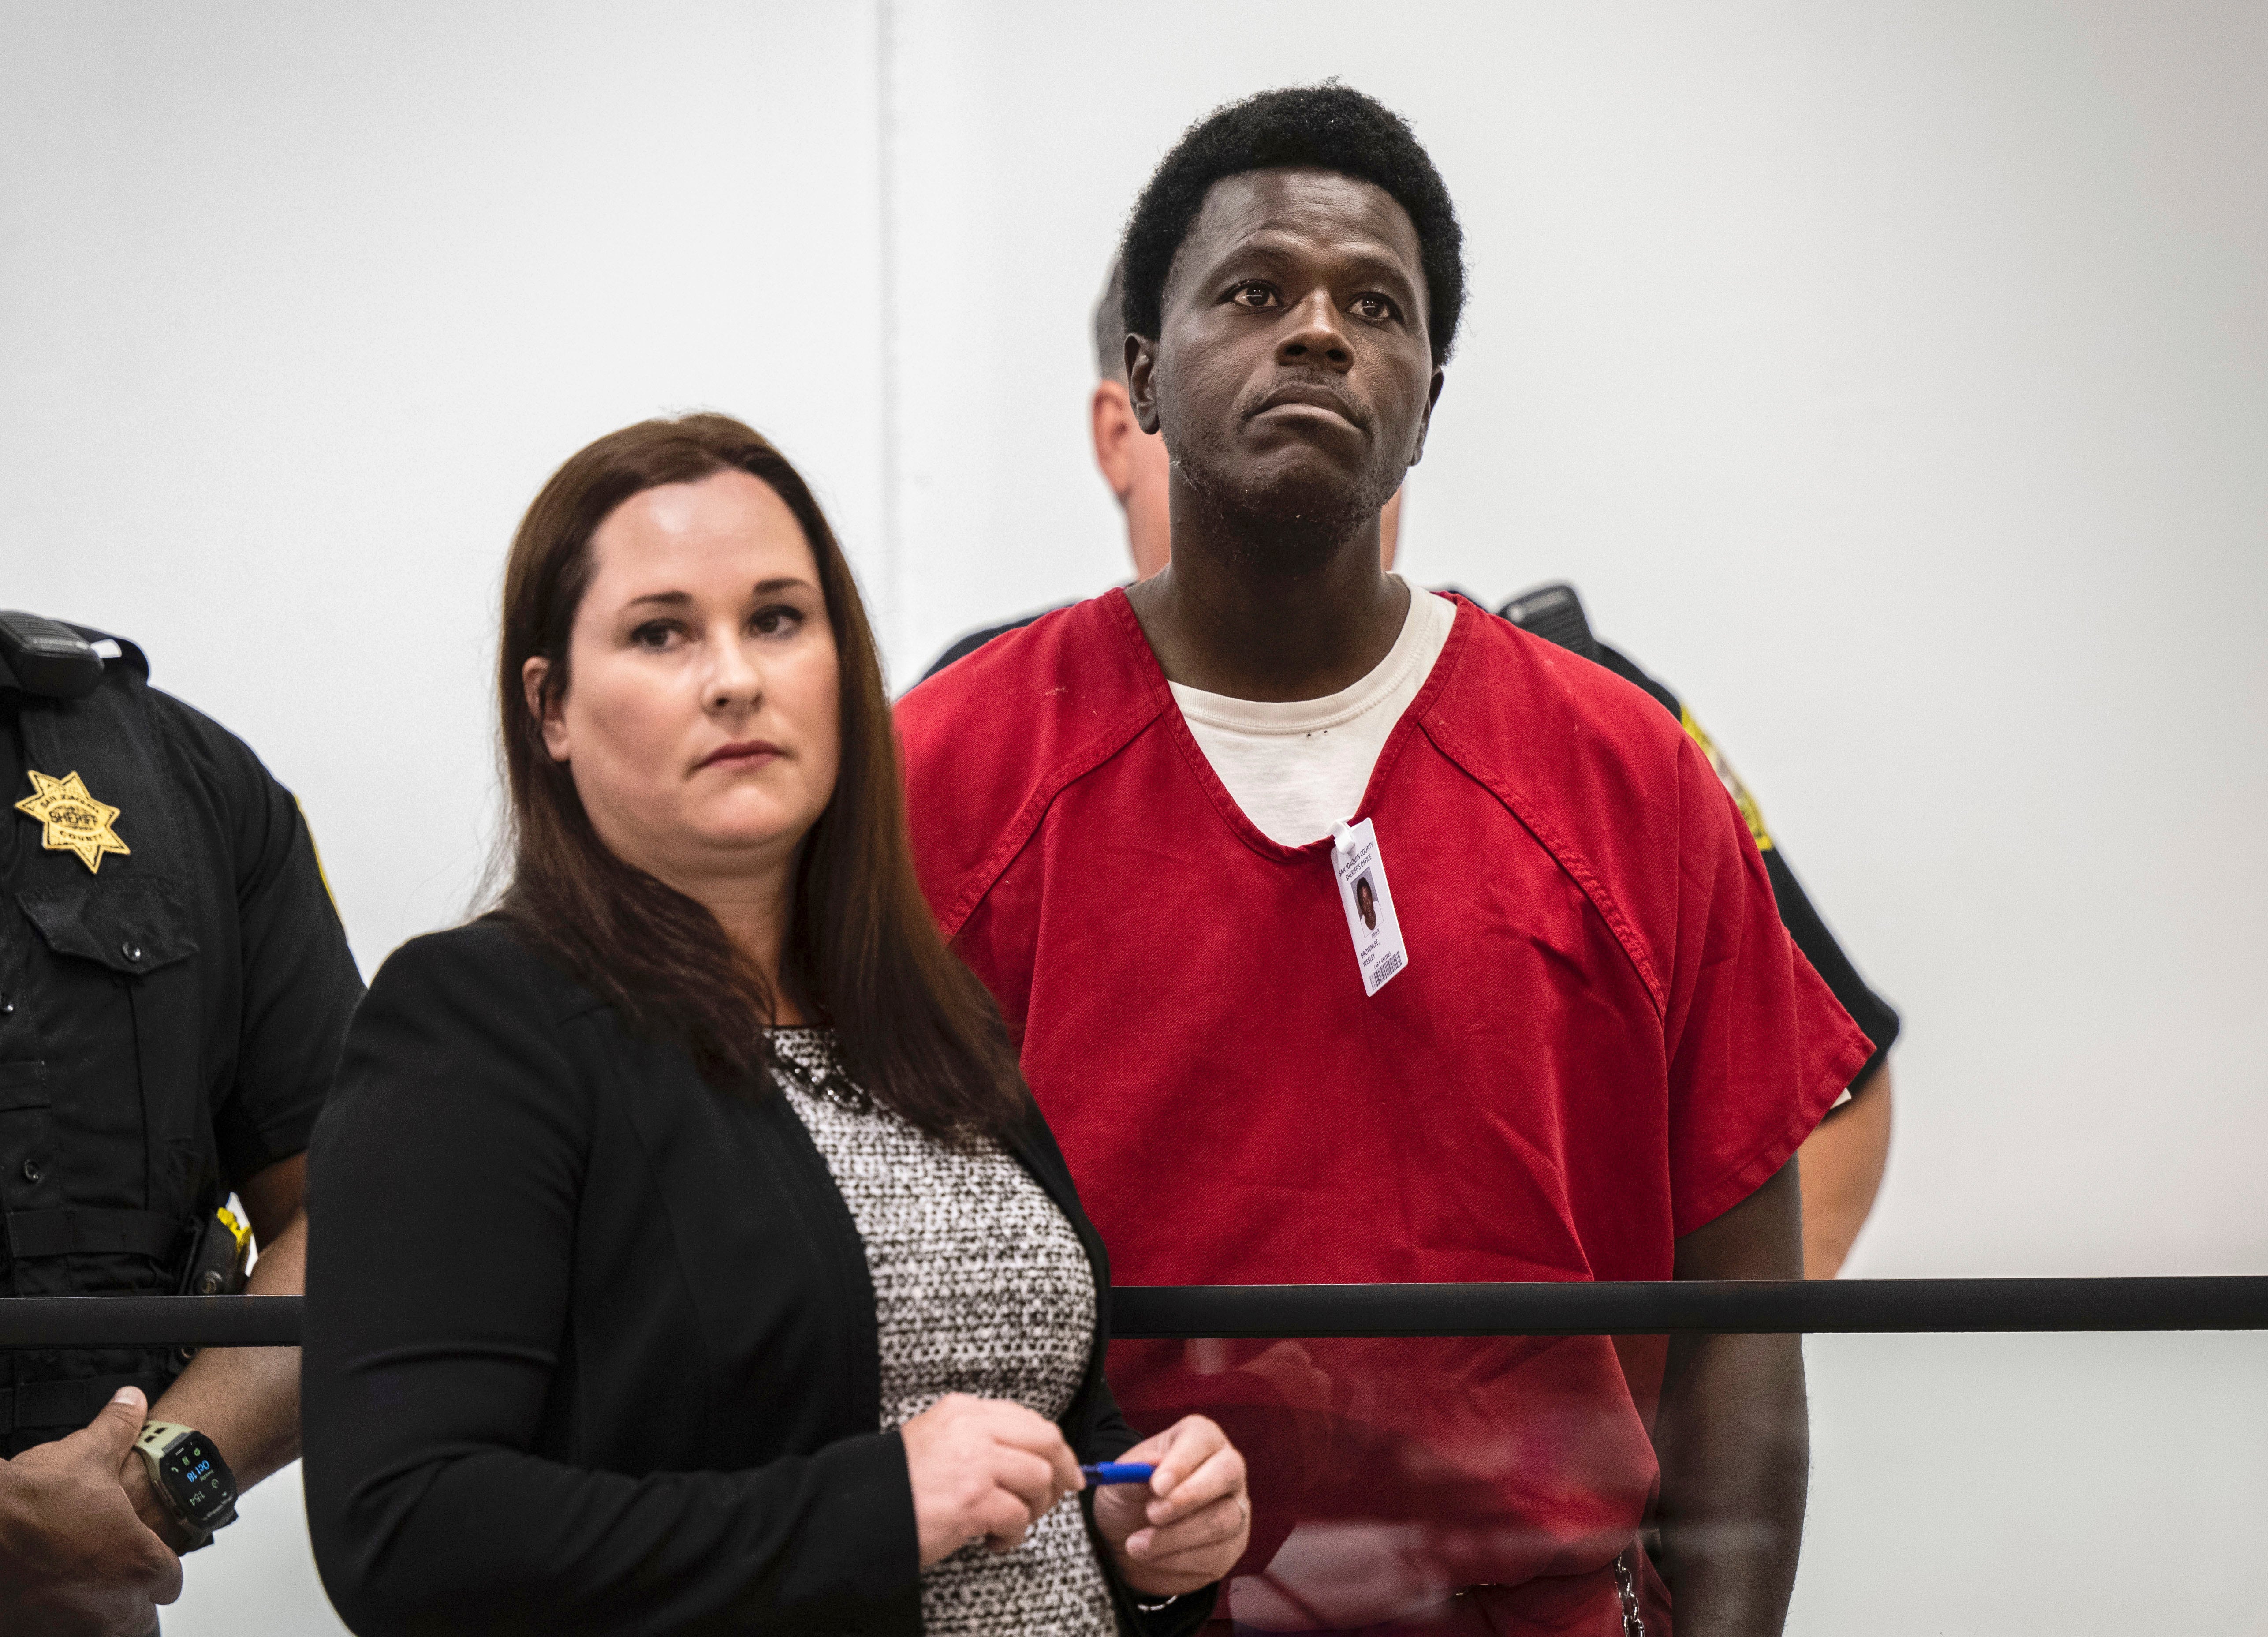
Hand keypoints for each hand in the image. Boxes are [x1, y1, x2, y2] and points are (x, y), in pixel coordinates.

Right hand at [0, 1387, 181, 1635]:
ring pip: (106, 1635)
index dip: (154, 1565)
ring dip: (96, 1619)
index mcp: (140, 1564)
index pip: (169, 1580)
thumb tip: (132, 1401)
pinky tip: (42, 1605)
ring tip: (75, 1595)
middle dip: (128, 1600)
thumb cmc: (31, 1501)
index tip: (137, 1555)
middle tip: (105, 1579)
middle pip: (140, 1619)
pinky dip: (56, 1628)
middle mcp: (114, 1607)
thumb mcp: (87, 1455)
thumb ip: (119, 1429)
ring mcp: (75, 1632)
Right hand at [901, 1394, 1081, 1568]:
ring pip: (1039, 1479)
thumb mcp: (941, 1440)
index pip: (1031, 1421)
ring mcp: (974, 1463)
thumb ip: (985, 1439)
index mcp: (965, 1410)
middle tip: (1049, 1501)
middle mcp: (972, 1429)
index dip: (1056, 1450)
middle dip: (1059, 1475)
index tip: (1066, 1473)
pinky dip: (1013, 1535)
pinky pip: (1019, 1517)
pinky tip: (992, 1540)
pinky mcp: (972, 1501)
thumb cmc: (902, 1482)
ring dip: (1032, 1509)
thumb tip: (1043, 1459)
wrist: (860, 1510)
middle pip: (1046, 1442)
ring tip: (1007, 1523)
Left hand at [1090, 1415, 1248, 1599]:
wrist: (1129, 1539)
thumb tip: (1151, 1463)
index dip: (1182, 1461)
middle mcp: (1225, 1467)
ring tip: (1136, 1544)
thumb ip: (1133, 1473)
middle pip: (1227, 1472)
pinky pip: (1217, 1554)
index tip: (1156, 1485)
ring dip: (1175, 1536)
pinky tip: (1152, 1559)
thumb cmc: (1128, 1498)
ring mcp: (1235, 1506)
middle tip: (1152, 1514)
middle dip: (1189, 1496)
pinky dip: (1179, 1560)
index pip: (1201, 1438)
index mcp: (1199, 1438)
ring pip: (1223, 1519)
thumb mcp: (1119, 1483)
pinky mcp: (1233, 1544)